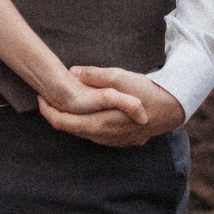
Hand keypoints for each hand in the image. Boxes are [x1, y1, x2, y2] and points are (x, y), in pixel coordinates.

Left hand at [39, 66, 186, 147]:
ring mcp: (111, 142)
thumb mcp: (121, 77)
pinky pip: (94, 135)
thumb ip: (95, 75)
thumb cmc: (146, 91)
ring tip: (60, 103)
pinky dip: (83, 124)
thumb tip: (72, 72)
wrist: (172, 109)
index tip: (40, 97)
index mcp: (100, 123)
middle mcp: (103, 137)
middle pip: (70, 129)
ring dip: (70, 120)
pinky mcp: (119, 142)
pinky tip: (82, 113)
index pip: (64, 123)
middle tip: (45, 98)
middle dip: (55, 114)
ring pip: (82, 133)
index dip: (47, 112)